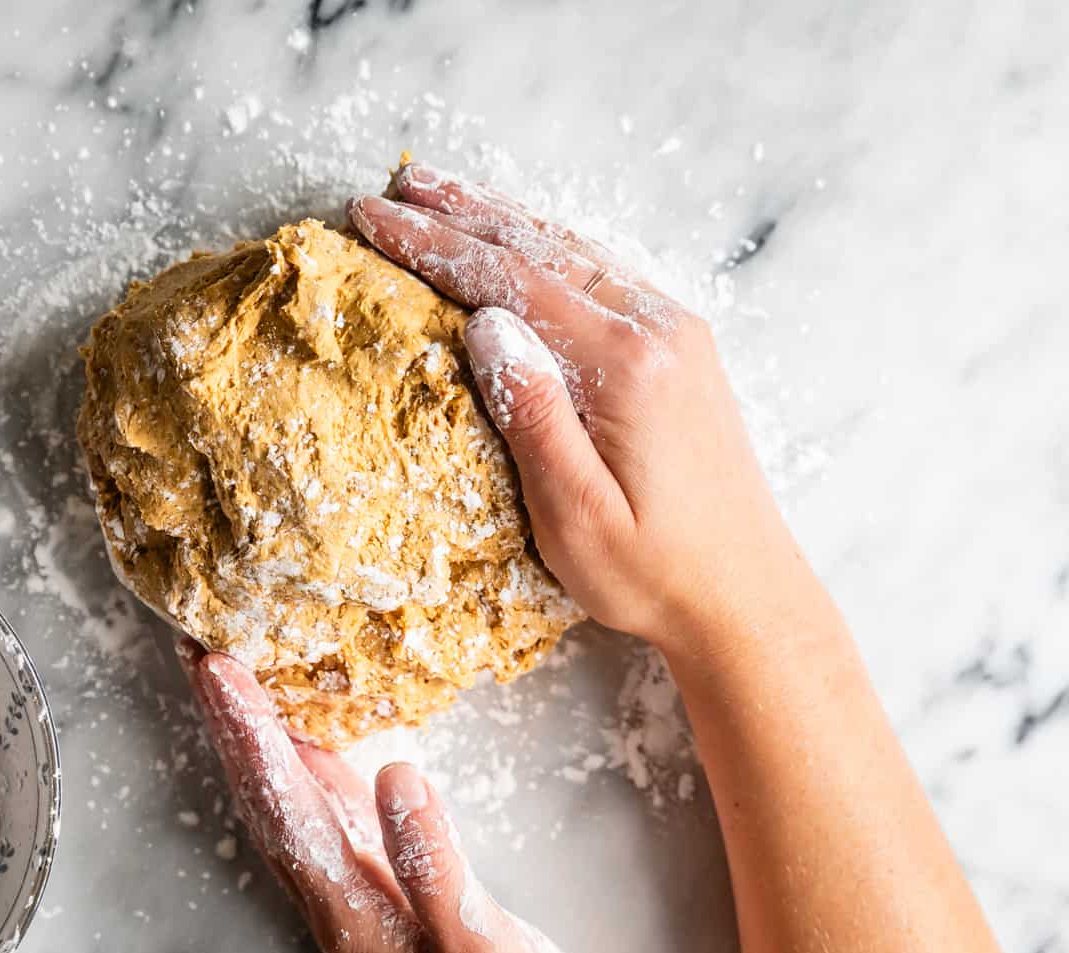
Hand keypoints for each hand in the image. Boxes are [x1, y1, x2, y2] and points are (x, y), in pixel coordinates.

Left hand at [178, 639, 574, 952]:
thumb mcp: (480, 944)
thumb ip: (435, 869)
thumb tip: (399, 777)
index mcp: (349, 910)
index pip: (284, 807)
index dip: (250, 734)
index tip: (218, 670)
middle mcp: (334, 896)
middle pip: (265, 798)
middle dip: (230, 723)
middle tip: (200, 648)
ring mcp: (352, 889)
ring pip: (287, 801)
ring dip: (257, 736)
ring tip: (235, 674)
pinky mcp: (377, 883)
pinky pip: (325, 808)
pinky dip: (306, 760)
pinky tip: (309, 731)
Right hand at [349, 164, 818, 658]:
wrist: (748, 598)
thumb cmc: (655, 572)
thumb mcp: (575, 514)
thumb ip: (531, 414)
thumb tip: (483, 320)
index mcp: (625, 364)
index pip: (510, 282)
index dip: (434, 245)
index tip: (373, 216)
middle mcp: (657, 329)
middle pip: (541, 249)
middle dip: (461, 214)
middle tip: (396, 184)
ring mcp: (676, 334)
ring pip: (573, 253)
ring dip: (503, 222)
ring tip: (443, 192)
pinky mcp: (680, 351)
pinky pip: (600, 275)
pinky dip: (547, 249)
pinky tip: (523, 242)